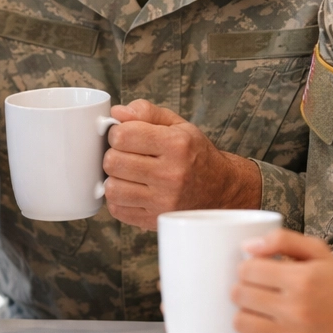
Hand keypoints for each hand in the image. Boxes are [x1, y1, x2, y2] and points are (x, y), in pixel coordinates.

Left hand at [101, 100, 261, 228]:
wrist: (220, 189)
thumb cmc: (195, 154)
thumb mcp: (178, 125)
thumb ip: (146, 112)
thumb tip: (117, 112)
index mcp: (176, 145)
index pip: (122, 136)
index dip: (116, 133)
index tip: (124, 136)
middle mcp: (171, 174)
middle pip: (113, 162)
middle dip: (113, 155)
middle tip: (125, 155)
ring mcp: (163, 201)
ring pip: (112, 188)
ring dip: (114, 179)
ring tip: (127, 174)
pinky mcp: (156, 220)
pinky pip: (117, 210)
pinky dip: (119, 200)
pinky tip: (132, 190)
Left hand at [232, 229, 332, 332]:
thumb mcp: (318, 251)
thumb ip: (282, 240)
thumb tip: (247, 247)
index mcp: (301, 279)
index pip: (247, 270)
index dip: (247, 267)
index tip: (257, 270)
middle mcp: (295, 309)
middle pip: (239, 295)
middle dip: (243, 287)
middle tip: (256, 289)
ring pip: (240, 322)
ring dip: (244, 313)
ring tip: (258, 309)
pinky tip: (262, 330)